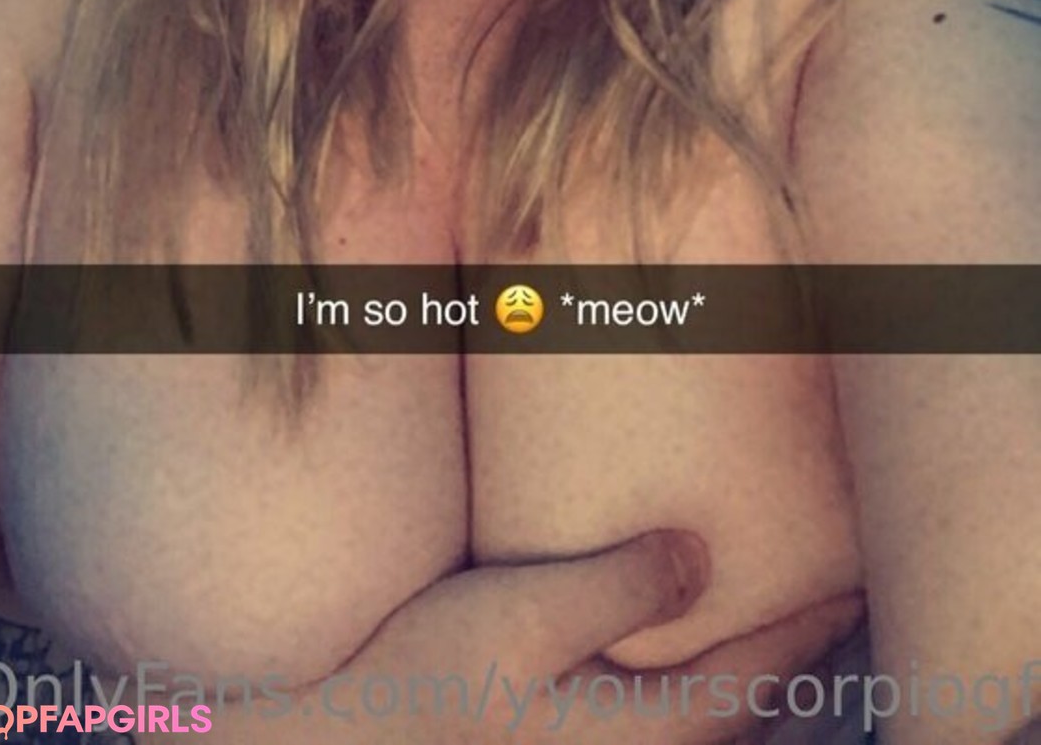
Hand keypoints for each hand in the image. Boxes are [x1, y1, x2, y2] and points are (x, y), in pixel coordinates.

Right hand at [201, 530, 863, 743]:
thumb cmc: (426, 688)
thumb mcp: (520, 619)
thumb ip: (616, 586)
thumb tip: (700, 554)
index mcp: (642, 731)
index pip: (755, 677)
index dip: (809, 626)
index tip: (854, 580)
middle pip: (741, 715)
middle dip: (790, 660)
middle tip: (834, 601)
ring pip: (702, 727)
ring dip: (745, 679)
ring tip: (772, 627)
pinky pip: (659, 729)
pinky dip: (695, 693)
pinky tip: (676, 662)